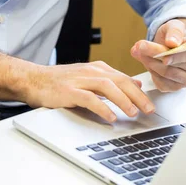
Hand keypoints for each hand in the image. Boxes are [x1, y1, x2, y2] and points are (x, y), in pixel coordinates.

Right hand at [22, 61, 155, 122]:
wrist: (35, 79)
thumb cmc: (61, 81)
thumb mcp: (89, 76)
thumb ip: (112, 80)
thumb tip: (135, 83)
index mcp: (98, 68)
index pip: (123, 78)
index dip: (139, 90)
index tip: (151, 103)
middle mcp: (91, 71)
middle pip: (119, 81)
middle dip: (136, 95)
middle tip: (148, 109)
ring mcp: (80, 80)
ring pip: (107, 87)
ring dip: (122, 100)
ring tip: (133, 112)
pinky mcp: (69, 91)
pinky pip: (88, 98)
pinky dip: (101, 107)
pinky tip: (109, 116)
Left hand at [130, 18, 185, 91]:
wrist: (171, 45)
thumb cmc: (174, 35)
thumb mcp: (174, 26)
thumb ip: (174, 31)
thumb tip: (172, 42)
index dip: (176, 55)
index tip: (162, 55)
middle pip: (176, 65)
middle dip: (155, 55)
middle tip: (140, 46)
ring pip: (167, 74)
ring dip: (150, 63)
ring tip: (139, 51)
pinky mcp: (177, 88)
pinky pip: (162, 83)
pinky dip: (151, 72)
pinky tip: (146, 61)